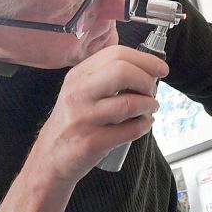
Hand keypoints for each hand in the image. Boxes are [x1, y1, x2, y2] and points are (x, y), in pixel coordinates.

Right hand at [32, 45, 168, 183]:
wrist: (50, 157)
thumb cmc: (73, 122)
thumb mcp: (81, 92)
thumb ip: (107, 77)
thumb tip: (147, 71)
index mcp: (78, 76)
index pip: (116, 54)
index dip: (146, 60)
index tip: (160, 69)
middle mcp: (78, 93)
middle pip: (123, 72)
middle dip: (147, 81)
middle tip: (151, 92)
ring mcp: (83, 118)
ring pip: (130, 103)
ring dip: (149, 105)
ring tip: (150, 109)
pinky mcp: (92, 142)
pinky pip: (129, 130)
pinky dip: (144, 126)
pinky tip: (144, 124)